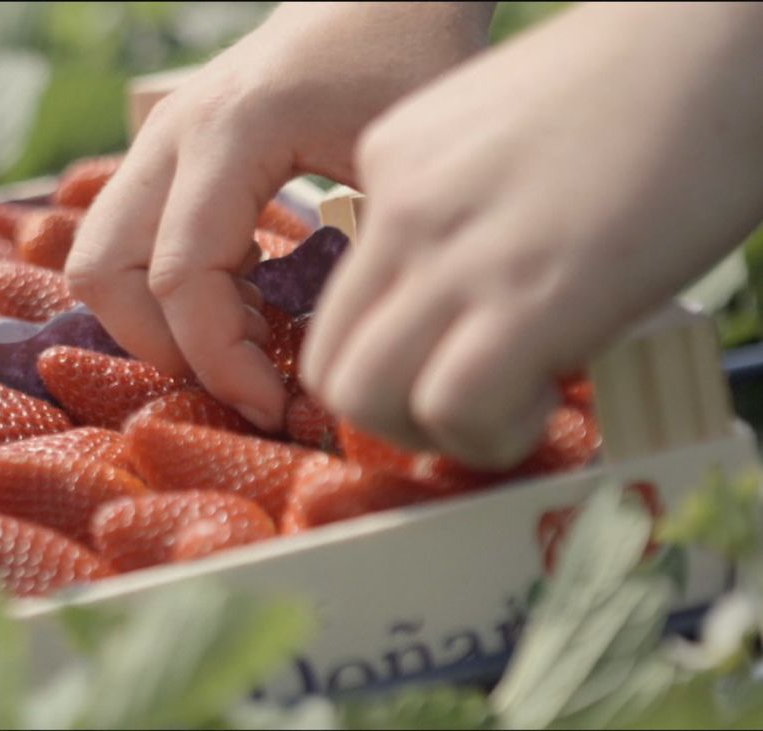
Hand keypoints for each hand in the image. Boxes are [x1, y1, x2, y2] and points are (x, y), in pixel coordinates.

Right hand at [66, 2, 493, 429]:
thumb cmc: (410, 56)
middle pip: (103, 273)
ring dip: (156, 321)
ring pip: (98, 259)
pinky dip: (167, 290)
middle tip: (246, 383)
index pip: (180, 278)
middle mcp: (172, 134)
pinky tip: (247, 299)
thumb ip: (364, 254)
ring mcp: (158, 141)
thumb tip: (344, 364)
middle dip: (166, 350)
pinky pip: (126, 240)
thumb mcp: (402, 156)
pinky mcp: (166, 155)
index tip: (279, 408)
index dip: (221, 363)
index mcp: (230, 132)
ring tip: (246, 340)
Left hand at [300, 2, 762, 467]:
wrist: (718, 45)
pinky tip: (543, 401)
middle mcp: (400, 209)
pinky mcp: (527, 296)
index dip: (390, 358)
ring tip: (505, 412)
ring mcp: (454, 253)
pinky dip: (490, 435)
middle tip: (465, 410)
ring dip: (433, 436)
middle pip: (329, 363)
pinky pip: (452, 408)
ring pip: (364, 397)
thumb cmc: (640, 88)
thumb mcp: (503, 140)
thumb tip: (471, 297)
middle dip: (389, 417)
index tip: (446, 367)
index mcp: (391, 163)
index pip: (342, 300)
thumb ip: (462, 213)